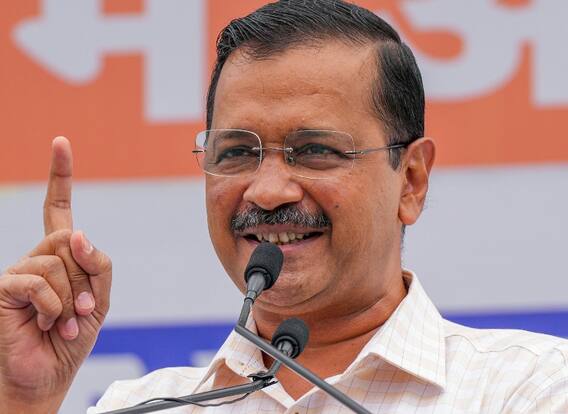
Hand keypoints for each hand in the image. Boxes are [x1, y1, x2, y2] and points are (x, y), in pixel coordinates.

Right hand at [0, 137, 111, 412]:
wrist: (47, 374)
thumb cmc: (72, 337)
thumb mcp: (100, 300)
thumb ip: (96, 265)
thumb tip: (78, 233)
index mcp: (61, 256)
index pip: (58, 208)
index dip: (60, 176)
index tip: (61, 143)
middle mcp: (38, 256)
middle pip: (71, 239)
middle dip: (86, 279)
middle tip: (83, 310)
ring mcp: (20, 269)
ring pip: (59, 261)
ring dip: (72, 299)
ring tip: (63, 322)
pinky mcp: (6, 287)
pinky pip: (39, 281)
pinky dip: (53, 307)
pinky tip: (47, 324)